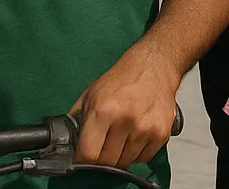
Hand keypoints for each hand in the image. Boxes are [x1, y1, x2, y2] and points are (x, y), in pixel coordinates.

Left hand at [71, 43, 181, 168]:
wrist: (154, 66)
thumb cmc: (123, 79)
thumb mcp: (91, 93)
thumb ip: (77, 119)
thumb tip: (67, 142)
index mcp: (103, 110)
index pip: (88, 154)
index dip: (82, 160)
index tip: (83, 158)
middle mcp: (125, 120)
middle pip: (107, 162)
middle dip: (102, 158)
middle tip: (103, 145)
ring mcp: (145, 128)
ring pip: (125, 162)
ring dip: (120, 155)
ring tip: (121, 135)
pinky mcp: (161, 134)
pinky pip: (143, 158)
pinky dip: (137, 153)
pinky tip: (135, 135)